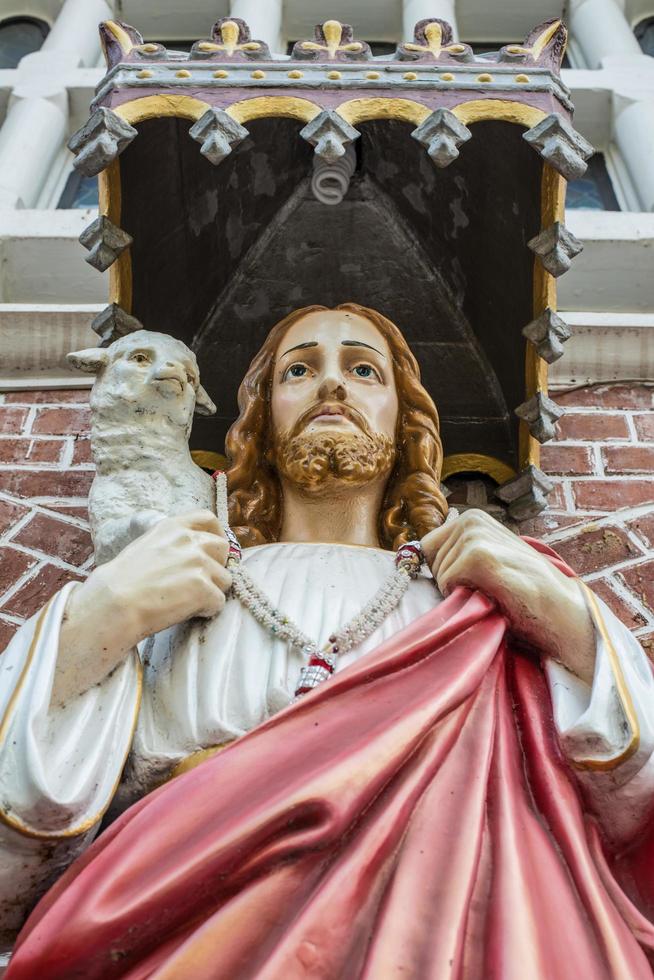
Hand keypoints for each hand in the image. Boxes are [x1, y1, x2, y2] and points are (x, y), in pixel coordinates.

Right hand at [53, 511, 230, 703]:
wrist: (113, 604)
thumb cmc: (121, 581)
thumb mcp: (146, 546)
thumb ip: (173, 544)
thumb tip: (193, 552)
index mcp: (173, 527)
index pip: (208, 519)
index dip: (215, 535)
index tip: (213, 550)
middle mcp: (190, 541)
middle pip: (222, 549)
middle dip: (215, 566)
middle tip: (196, 583)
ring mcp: (200, 563)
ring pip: (224, 579)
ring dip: (211, 591)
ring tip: (184, 600)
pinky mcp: (204, 588)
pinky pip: (218, 602)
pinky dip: (206, 611)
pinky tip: (183, 611)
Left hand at [421, 509, 595, 682]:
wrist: (560, 610)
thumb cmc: (521, 591)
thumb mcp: (488, 561)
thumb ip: (458, 553)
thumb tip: (412, 555)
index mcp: (471, 519)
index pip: (427, 548)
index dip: (445, 572)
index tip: (474, 582)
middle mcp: (472, 520)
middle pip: (429, 560)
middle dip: (451, 580)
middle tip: (486, 588)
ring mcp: (476, 535)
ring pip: (438, 572)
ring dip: (461, 590)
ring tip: (493, 591)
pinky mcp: (479, 555)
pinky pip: (447, 582)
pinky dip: (464, 596)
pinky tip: (493, 595)